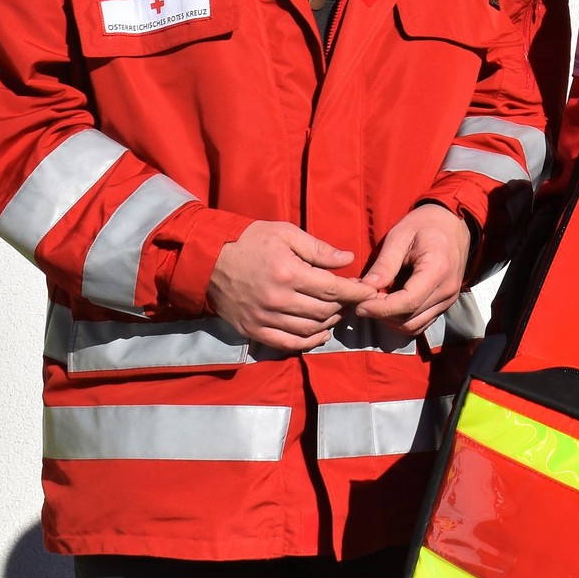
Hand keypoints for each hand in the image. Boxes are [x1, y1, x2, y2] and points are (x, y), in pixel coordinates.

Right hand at [205, 222, 375, 351]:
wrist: (207, 257)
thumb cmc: (250, 240)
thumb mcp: (285, 233)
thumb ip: (318, 248)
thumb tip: (348, 259)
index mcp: (288, 273)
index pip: (333, 289)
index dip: (356, 292)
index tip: (371, 291)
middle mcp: (278, 299)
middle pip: (325, 312)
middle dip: (346, 307)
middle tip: (355, 300)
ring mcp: (264, 318)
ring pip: (309, 330)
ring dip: (330, 324)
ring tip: (338, 313)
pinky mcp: (253, 330)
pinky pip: (288, 344)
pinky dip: (308, 342)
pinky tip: (320, 334)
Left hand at [354, 203, 472, 335]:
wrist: (453, 225)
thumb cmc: (425, 225)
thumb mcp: (400, 236)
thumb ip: (385, 264)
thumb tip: (365, 287)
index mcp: (437, 270)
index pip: (407, 302)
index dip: (381, 309)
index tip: (359, 306)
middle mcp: (446, 290)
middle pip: (409, 318)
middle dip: (382, 315)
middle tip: (362, 300)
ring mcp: (448, 300)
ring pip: (414, 326)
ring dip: (390, 320)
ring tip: (374, 303)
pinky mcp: (444, 305)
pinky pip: (420, 323)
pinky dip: (401, 319)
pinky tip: (388, 305)